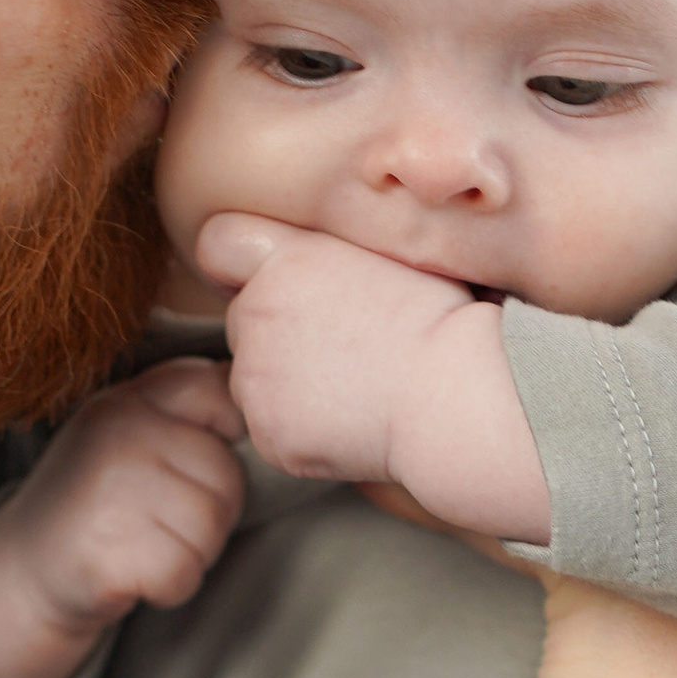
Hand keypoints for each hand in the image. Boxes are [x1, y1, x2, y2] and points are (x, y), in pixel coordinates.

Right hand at [0, 358, 244, 677]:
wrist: (25, 568)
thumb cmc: (99, 500)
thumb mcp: (131, 433)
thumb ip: (188, 410)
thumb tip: (266, 407)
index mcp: (129, 398)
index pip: (218, 393)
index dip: (229, 434)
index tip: (194, 464)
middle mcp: (117, 434)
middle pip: (226, 475)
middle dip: (211, 511)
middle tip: (161, 520)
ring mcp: (108, 491)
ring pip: (210, 527)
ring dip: (192, 552)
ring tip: (145, 543)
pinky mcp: (105, 552)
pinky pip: (184, 572)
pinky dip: (171, 585)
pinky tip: (136, 573)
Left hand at [192, 215, 550, 537]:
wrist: (458, 395)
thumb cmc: (445, 321)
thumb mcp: (387, 253)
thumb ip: (325, 251)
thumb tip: (307, 252)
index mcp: (284, 259)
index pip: (218, 243)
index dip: (239, 262)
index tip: (266, 279)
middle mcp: (256, 313)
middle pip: (241, 318)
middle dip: (277, 331)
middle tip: (344, 346)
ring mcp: (255, 379)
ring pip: (253, 378)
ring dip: (287, 384)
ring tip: (355, 384)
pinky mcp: (268, 434)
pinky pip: (272, 430)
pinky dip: (304, 431)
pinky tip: (354, 421)